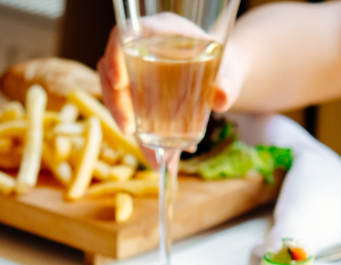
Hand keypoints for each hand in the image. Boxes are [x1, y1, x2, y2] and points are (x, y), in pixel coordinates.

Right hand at [96, 16, 247, 146]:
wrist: (224, 76)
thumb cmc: (224, 65)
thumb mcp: (230, 71)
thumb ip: (228, 82)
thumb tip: (221, 100)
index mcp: (159, 31)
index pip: (123, 36)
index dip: (114, 56)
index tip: (118, 83)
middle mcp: (140, 49)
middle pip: (111, 70)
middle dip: (116, 103)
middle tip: (130, 130)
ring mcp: (135, 72)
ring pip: (115, 95)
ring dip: (126, 125)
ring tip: (150, 153)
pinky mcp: (137, 94)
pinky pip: (130, 113)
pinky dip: (141, 137)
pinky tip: (158, 156)